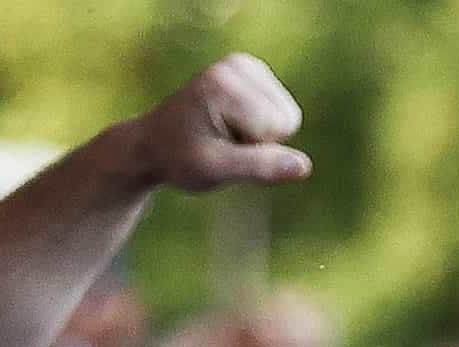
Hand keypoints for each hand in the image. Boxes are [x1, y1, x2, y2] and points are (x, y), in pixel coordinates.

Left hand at [114, 52, 307, 194]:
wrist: (154, 145)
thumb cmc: (180, 159)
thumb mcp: (217, 170)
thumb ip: (261, 166)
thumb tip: (304, 167)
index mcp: (225, 86)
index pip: (279, 127)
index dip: (255, 148)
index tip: (218, 144)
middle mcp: (236, 65)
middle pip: (287, 119)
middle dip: (258, 140)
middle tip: (221, 140)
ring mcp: (244, 65)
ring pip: (287, 115)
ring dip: (258, 134)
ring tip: (222, 132)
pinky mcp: (251, 71)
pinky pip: (282, 109)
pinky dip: (260, 123)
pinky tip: (230, 123)